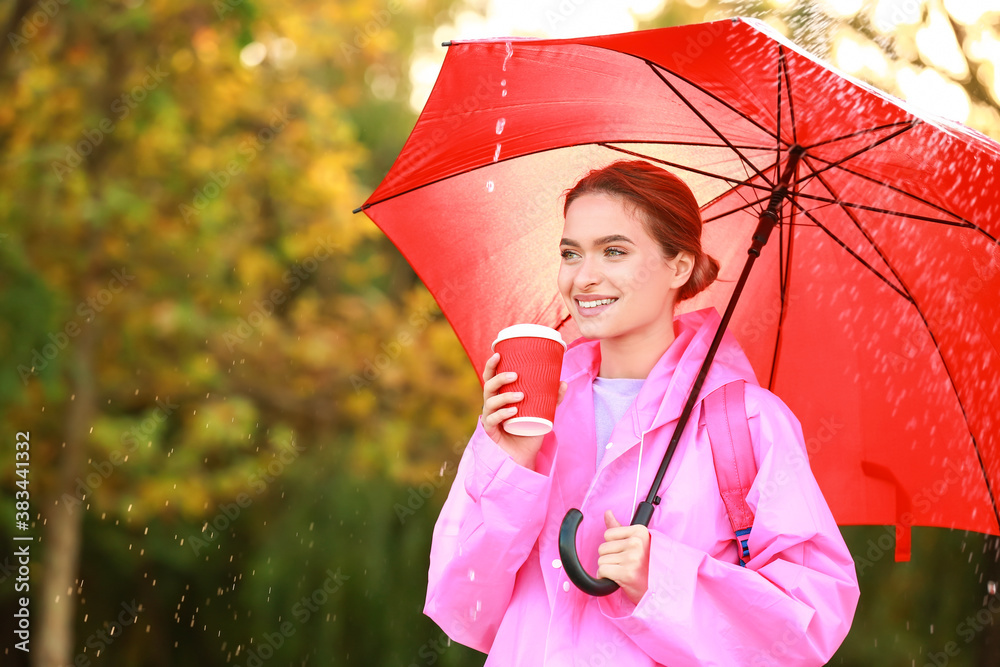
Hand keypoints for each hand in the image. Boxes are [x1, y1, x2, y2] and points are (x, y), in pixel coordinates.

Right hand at [481, 351, 565, 469]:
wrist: (524, 457)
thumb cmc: (529, 432)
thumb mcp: (543, 413)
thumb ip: (552, 399)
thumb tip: (563, 382)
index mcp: (500, 396)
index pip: (491, 377)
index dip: (492, 365)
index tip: (498, 353)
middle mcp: (492, 405)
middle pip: (488, 386)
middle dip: (499, 377)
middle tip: (515, 375)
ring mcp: (490, 418)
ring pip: (490, 402)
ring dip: (504, 396)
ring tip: (521, 396)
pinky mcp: (491, 432)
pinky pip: (492, 420)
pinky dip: (502, 414)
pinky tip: (513, 411)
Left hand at [597, 510, 649, 604]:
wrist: (658, 589)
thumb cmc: (646, 565)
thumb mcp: (636, 542)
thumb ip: (619, 528)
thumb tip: (607, 513)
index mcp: (640, 532)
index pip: (608, 534)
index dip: (613, 545)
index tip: (626, 552)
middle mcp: (636, 543)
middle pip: (603, 547)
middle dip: (610, 558)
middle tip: (625, 564)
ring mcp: (632, 558)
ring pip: (601, 560)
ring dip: (609, 568)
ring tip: (623, 571)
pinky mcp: (626, 573)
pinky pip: (602, 571)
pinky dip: (606, 577)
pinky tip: (619, 578)